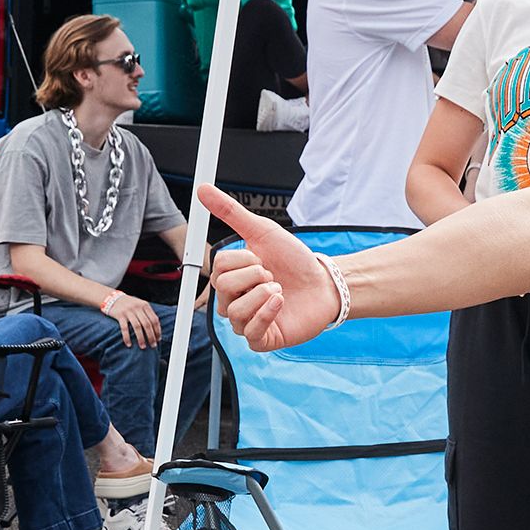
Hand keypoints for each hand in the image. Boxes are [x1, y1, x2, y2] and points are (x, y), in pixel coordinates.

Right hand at [102, 293, 161, 347]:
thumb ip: (147, 313)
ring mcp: (128, 311)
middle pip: (147, 324)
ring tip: (143, 346)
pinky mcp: (119, 315)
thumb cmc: (128, 304)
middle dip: (151, 336)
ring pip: (137, 327)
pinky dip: (127, 337)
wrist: (111, 297)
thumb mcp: (140, 305)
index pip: (154, 319)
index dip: (157, 330)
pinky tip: (129, 344)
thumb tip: (156, 329)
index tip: (158, 339)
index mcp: (145, 305)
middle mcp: (137, 308)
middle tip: (153, 345)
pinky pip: (124, 328)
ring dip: (141, 338)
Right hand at [199, 184, 340, 350]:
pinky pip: (249, 333)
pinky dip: (266, 314)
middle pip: (223, 288)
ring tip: (280, 289)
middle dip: (253, 277)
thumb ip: (231, 213)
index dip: (244, 261)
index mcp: (231, 277)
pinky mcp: (263, 339)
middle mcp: (235, 300)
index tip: (264, 260)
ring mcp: (248, 321)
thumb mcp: (264, 231)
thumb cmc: (295, 260)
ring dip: (262, 295)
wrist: (325, 283)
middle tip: (273, 276)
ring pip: (234, 312)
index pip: (218, 268)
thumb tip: (203, 190)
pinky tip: (281, 301)